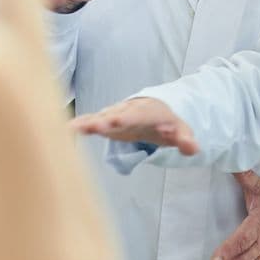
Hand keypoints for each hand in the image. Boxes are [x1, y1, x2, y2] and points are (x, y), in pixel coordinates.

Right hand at [68, 97, 197, 154]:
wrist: (154, 111)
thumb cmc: (167, 122)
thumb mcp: (180, 130)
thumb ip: (185, 139)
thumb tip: (194, 149)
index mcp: (146, 111)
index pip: (135, 116)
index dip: (123, 119)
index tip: (112, 123)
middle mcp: (127, 111)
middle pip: (115, 115)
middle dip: (104, 120)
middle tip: (91, 125)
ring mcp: (115, 116)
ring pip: (100, 118)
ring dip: (88, 123)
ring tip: (72, 128)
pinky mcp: (106, 122)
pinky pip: (92, 123)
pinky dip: (81, 125)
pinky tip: (65, 130)